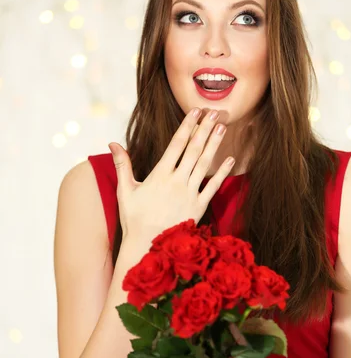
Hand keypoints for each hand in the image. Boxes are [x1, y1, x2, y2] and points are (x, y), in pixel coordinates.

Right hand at [108, 108, 233, 239]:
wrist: (148, 247)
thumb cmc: (134, 219)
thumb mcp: (125, 191)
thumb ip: (122, 165)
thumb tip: (112, 143)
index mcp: (159, 175)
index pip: (176, 144)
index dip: (187, 126)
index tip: (195, 111)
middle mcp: (177, 181)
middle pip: (194, 150)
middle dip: (205, 129)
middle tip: (216, 112)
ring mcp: (189, 194)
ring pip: (204, 164)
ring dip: (214, 144)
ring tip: (223, 127)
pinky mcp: (198, 207)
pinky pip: (213, 187)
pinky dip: (222, 172)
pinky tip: (231, 159)